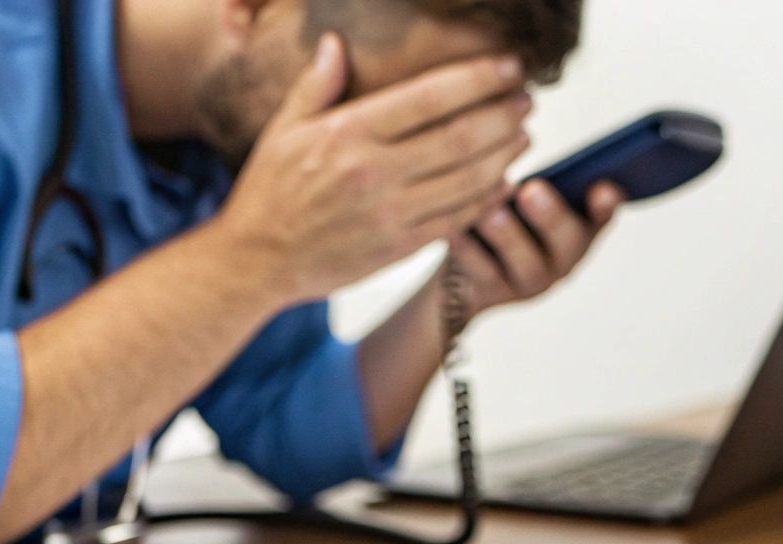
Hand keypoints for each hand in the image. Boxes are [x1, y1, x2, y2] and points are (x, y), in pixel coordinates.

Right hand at [215, 33, 532, 303]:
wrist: (256, 261)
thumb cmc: (270, 191)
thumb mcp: (283, 129)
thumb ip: (316, 85)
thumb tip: (336, 42)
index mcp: (347, 134)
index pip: (429, 97)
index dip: (478, 79)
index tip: (508, 66)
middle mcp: (373, 173)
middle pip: (460, 138)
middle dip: (503, 115)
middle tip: (526, 100)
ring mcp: (389, 214)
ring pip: (468, 181)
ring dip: (504, 155)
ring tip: (523, 134)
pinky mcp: (398, 248)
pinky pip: (456, 220)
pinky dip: (487, 199)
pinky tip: (503, 180)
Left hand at [446, 178, 624, 319]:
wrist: (462, 272)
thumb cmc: (503, 214)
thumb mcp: (523, 193)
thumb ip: (536, 175)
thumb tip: (516, 131)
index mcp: (580, 224)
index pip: (602, 214)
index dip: (605, 204)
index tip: (602, 187)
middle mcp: (564, 257)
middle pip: (568, 240)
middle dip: (550, 215)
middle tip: (531, 190)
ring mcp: (530, 280)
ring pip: (527, 264)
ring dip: (508, 235)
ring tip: (491, 212)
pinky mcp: (494, 293)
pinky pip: (484, 274)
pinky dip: (469, 251)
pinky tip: (456, 231)